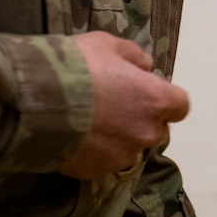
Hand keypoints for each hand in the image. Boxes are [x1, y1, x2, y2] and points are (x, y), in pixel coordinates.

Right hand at [60, 32, 189, 178]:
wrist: (36, 102)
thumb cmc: (77, 67)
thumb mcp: (106, 45)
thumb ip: (133, 56)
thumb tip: (146, 66)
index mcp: (155, 99)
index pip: (180, 106)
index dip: (165, 99)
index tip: (146, 92)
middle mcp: (146, 132)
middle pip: (156, 129)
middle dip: (142, 119)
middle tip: (115, 106)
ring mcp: (122, 155)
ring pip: (130, 148)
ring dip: (119, 138)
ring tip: (91, 124)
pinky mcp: (97, 172)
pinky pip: (105, 162)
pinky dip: (96, 153)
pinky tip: (76, 138)